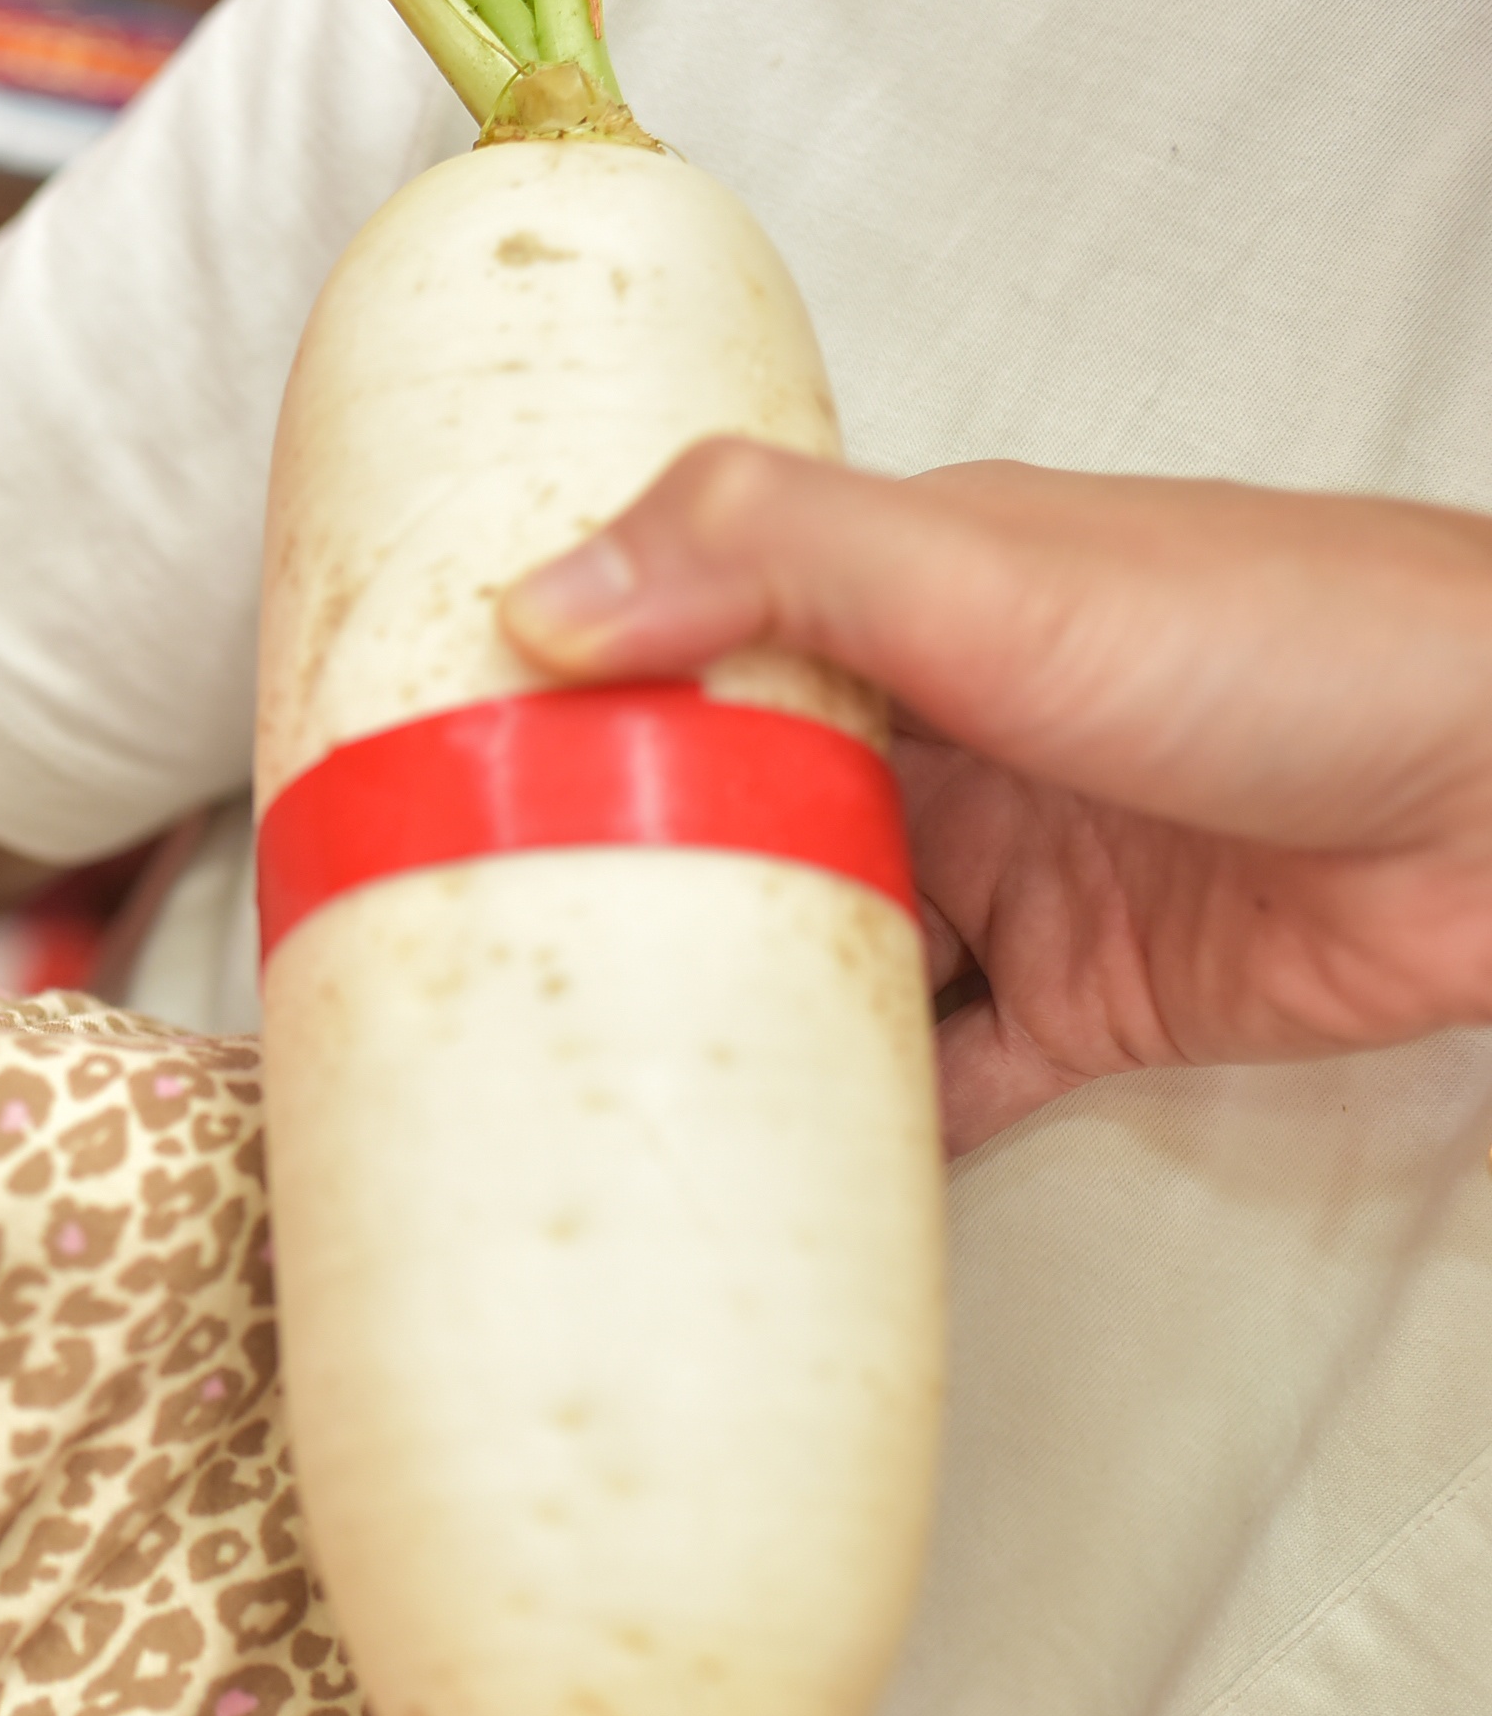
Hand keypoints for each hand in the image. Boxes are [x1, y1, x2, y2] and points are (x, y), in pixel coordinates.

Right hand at [501, 443, 1491, 1149]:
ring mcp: (1010, 872)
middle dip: (617, 879)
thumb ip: (767, 552)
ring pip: (818, 953)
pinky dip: (855, 1122)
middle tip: (471, 961)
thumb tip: (541, 599)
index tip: (426, 766)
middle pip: (732, 815)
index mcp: (899, 600)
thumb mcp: (992, 567)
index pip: (686, 637)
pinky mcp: (1083, 1003)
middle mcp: (941, 733)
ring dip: (723, 1011)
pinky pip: (935, 1077)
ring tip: (579, 1079)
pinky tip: (760, 1163)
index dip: (564, 697)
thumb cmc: (1289, 641)